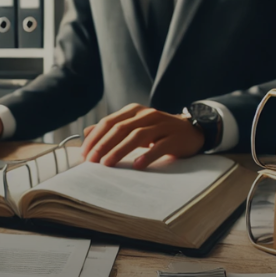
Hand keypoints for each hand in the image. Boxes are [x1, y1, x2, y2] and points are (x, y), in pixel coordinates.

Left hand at [81, 104, 205, 169]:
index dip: (95, 137)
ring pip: (137, 136)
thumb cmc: (158, 131)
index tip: (84, 153)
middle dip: (103, 145)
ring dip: (119, 150)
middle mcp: (146, 115)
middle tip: (92, 161)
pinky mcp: (175, 138)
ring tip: (108, 164)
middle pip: (120, 128)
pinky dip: (147, 155)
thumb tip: (87, 133)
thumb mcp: (134, 126)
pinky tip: (137, 165)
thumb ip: (112, 128)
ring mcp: (162, 125)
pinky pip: (159, 146)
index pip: (109, 122)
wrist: (191, 131)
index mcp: (134, 111)